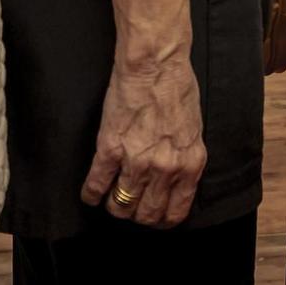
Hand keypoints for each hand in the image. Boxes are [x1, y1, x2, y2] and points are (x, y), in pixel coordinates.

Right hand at [82, 52, 206, 227]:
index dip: (161, 220)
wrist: (155, 64)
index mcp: (189, 164)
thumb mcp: (194, 128)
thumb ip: (185, 157)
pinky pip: (96, 185)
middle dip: (137, 214)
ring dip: (115, 206)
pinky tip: (91, 194)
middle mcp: (164, 169)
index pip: (175, 212)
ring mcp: (136, 161)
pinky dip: (91, 194)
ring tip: (111, 200)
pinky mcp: (109, 149)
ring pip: (120, 205)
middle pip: (146, 213)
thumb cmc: (177, 87)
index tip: (154, 218)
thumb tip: (175, 179)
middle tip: (131, 207)